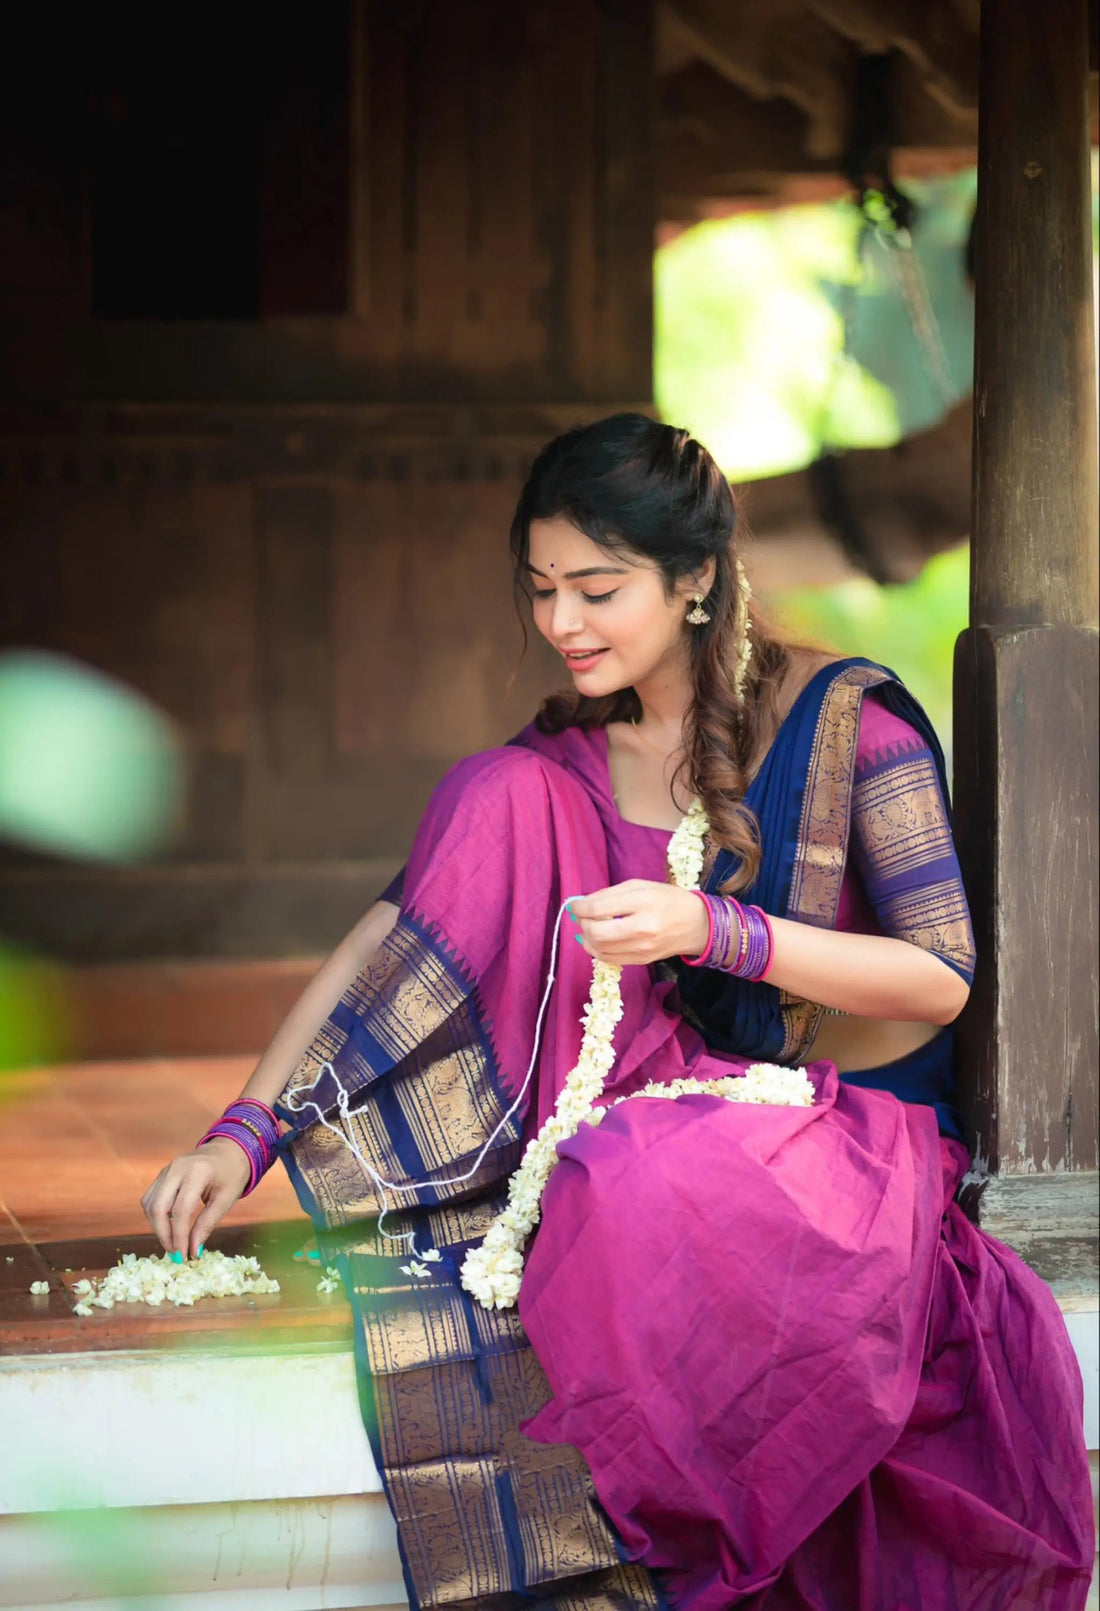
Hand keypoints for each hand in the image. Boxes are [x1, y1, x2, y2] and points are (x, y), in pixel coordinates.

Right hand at [140, 1138, 250, 1260]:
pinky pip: (150, 1198)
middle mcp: (177, 1168)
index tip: (184, 1256)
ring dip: (157, 1228)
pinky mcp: (162, 1174)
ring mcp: (167, 1170)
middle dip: (164, 1235)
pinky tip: (168, 1228)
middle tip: (176, 1254)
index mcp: (197, 1172)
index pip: (180, 1210)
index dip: (179, 1236)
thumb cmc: (232, 1174)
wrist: (229, 1150)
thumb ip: (207, 1224)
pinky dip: (155, 1216)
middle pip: (158, 1207)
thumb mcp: (226, 1199)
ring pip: (150, 1204)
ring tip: (173, 1244)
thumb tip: (194, 1251)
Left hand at [566, 880, 708, 966]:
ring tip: (589, 927)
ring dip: (586, 937)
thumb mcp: (641, 886)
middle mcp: (643, 927)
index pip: (600, 908)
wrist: (697, 924)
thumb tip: (582, 904)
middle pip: (596, 932)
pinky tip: (597, 940)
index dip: (580, 907)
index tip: (575, 905)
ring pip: (599, 948)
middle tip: (582, 917)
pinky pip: (609, 959)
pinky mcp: (642, 960)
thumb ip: (610, 894)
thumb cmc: (668, 899)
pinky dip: (596, 949)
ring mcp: (643, 947)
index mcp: (643, 901)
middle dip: (582, 924)